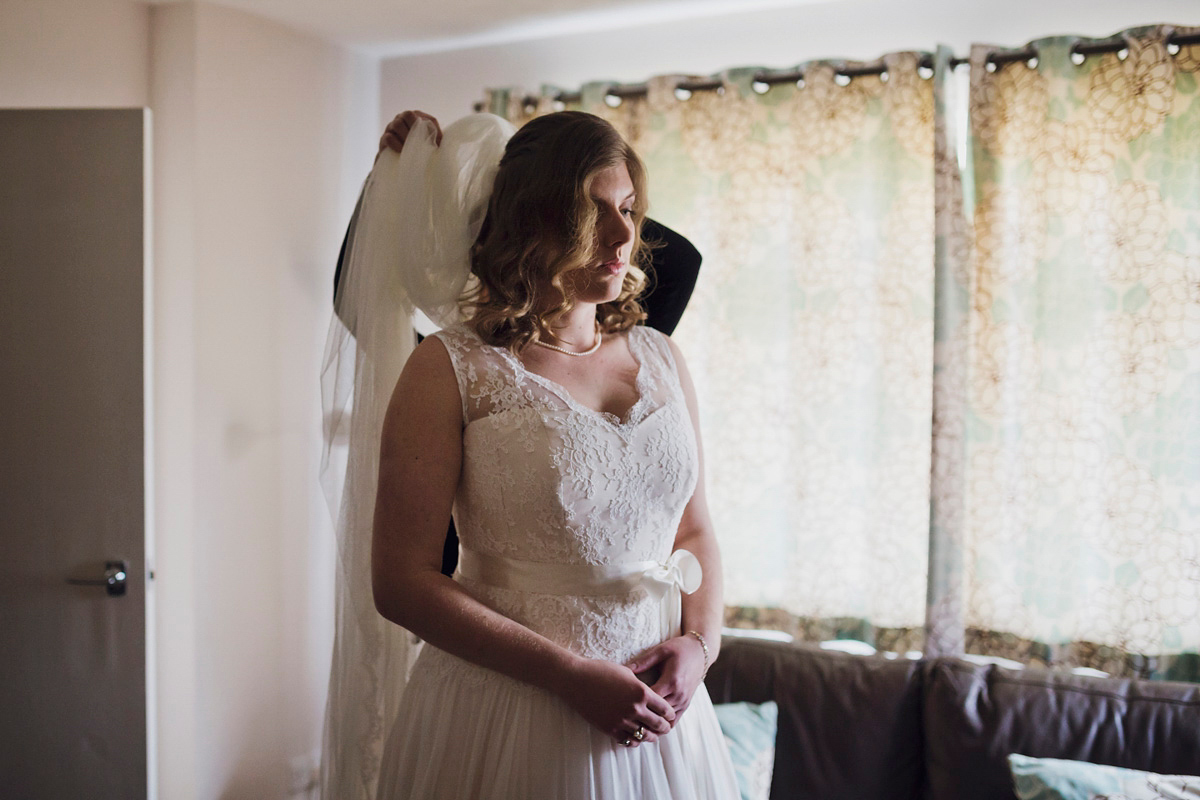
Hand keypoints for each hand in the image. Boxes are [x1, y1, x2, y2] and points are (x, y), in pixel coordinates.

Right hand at [377, 110, 442, 156]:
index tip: (436, 142)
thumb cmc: (422, 153)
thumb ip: (438, 139)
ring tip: (413, 149)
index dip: (428, 126)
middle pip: (407, 114)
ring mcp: (391, 128)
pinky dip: (397, 145)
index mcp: (414, 117)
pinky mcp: (383, 139)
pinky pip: (389, 137)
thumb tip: (443, 144)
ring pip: (397, 124)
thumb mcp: (432, 145)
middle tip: (421, 143)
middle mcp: (401, 119)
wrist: (403, 167)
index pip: (420, 114)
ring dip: (406, 137)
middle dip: (415, 128)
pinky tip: (403, 152)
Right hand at [559, 657, 675, 746]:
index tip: (669, 715)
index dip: (670, 714)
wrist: (576, 680)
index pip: (665, 709)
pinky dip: (635, 740)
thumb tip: (651, 693)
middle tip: (665, 727)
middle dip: (664, 727)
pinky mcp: (610, 729)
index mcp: (642, 692)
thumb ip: (641, 685)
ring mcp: (622, 720)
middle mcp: (635, 708)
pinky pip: (629, 741)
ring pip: (645, 736)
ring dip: (651, 736)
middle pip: (659, 725)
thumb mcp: (626, 673)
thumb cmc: (601, 671)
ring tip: (653, 735)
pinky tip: (636, 737)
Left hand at [626, 635, 706, 721]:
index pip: (650, 700)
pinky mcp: (686, 705)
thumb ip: (643, 661)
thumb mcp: (661, 651)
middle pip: (656, 714)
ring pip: (664, 721)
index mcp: (671, 682)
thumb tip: (625, 669)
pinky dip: (661, 725)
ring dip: (650, 722)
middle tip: (624, 717)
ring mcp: (683, 702)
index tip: (622, 703)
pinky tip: (648, 726)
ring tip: (633, 724)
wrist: (700, 652)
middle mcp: (679, 695)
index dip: (636, 703)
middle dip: (640, 715)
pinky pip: (673, 722)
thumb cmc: (679, 649)